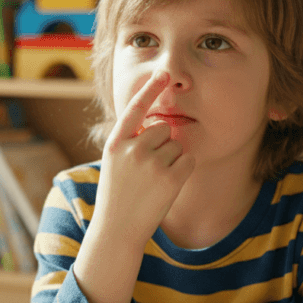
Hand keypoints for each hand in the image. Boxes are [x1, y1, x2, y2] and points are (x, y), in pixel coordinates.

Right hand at [94, 71, 195, 247]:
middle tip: (147, 170)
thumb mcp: (115, 163)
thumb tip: (159, 125)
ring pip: (176, 145)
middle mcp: (132, 149)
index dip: (150, 88)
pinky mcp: (170, 178)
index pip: (134, 108)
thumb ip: (132, 142)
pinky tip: (167, 185)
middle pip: (162, 128)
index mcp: (115, 143)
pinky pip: (188, 160)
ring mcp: (151, 164)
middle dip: (161, 144)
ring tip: (153, 180)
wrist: (117, 229)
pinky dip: (183, 170)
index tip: (163, 72)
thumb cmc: (117, 195)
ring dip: (171, 159)